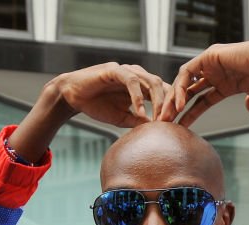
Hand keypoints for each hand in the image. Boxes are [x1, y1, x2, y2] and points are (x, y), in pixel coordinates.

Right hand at [47, 62, 169, 126]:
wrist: (73, 96)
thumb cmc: (97, 105)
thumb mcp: (122, 118)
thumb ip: (138, 121)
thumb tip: (155, 130)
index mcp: (141, 85)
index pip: (163, 92)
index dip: (171, 107)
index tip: (176, 125)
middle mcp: (137, 75)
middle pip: (161, 86)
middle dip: (169, 104)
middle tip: (172, 122)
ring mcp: (126, 70)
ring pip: (150, 81)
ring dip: (157, 101)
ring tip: (160, 118)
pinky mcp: (114, 70)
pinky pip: (131, 81)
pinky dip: (138, 97)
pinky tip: (140, 112)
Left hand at [160, 36, 248, 125]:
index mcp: (227, 83)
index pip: (202, 100)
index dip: (190, 114)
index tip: (179, 128)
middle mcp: (217, 72)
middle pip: (190, 92)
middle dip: (176, 108)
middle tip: (165, 124)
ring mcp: (212, 63)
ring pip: (185, 83)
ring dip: (174, 99)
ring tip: (167, 117)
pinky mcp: (209, 56)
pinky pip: (187, 73)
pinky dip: (181, 88)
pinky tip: (179, 105)